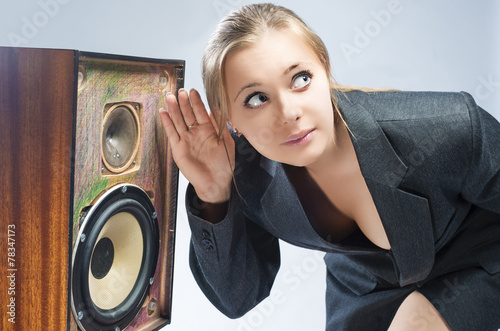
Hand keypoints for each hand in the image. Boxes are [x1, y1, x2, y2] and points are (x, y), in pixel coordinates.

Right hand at [159, 88, 234, 202]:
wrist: (216, 182)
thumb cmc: (224, 165)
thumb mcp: (227, 142)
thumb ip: (221, 125)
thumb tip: (216, 109)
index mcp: (208, 130)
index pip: (201, 112)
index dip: (196, 102)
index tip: (193, 91)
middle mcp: (196, 133)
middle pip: (188, 114)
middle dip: (184, 103)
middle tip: (180, 92)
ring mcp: (186, 140)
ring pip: (178, 121)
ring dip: (174, 109)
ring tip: (170, 97)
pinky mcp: (178, 149)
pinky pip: (172, 133)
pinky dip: (167, 123)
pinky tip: (163, 112)